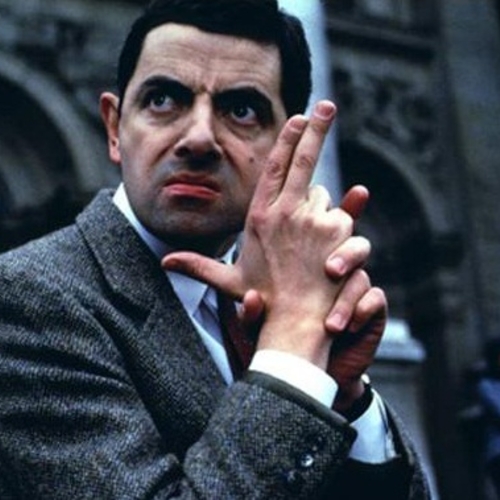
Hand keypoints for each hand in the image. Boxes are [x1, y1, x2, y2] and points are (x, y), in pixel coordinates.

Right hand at [163, 101, 357, 368]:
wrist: (293, 323)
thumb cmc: (262, 302)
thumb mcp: (228, 281)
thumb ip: (197, 267)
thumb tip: (164, 263)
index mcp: (259, 216)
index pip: (274, 167)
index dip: (287, 140)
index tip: (299, 118)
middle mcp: (285, 211)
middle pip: (304, 160)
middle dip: (316, 130)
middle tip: (326, 105)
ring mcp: (312, 218)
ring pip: (324, 198)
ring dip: (321, 212)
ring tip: (313, 245)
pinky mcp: (335, 229)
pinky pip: (342, 217)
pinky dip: (338, 228)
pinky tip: (330, 251)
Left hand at [239, 243, 386, 409]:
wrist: (308, 374)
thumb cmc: (283, 340)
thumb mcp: (262, 329)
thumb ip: (253, 315)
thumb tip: (250, 299)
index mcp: (308, 269)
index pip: (317, 240)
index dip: (317, 235)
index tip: (305, 249)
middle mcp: (334, 274)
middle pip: (349, 246)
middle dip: (345, 254)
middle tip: (331, 270)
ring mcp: (353, 289)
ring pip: (361, 276)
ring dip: (348, 298)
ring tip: (332, 325)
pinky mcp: (372, 310)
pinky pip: (376, 298)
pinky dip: (364, 309)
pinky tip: (351, 326)